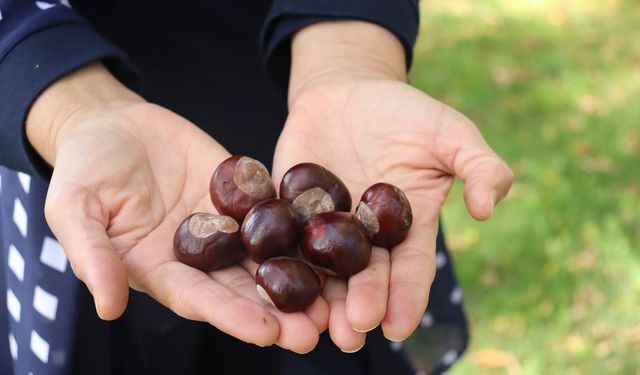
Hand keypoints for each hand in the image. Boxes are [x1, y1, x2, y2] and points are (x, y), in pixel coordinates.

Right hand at [26, 63, 327, 352]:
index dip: (232, 316)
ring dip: (298, 279)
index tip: (267, 333)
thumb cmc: (84, 168)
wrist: (113, 124)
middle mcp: (199, 257)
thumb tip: (108, 308)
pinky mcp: (242, 195)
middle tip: (316, 330)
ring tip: (334, 300)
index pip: (199, 300)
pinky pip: (273, 211)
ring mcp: (224, 226)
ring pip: (266, 258)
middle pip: (243, 289)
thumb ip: (93, 256)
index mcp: (161, 269)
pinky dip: (300, 226)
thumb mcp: (74, 209)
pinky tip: (332, 237)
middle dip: (278, 311)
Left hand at [273, 22, 513, 351]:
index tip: (399, 327)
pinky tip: (270, 283)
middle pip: (364, 278)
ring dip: (320, 300)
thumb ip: (479, 166)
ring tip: (316, 328)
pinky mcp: (287, 209)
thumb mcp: (450, 132)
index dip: (406, 296)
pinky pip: (281, 236)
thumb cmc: (405, 113)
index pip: (410, 268)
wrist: (348, 90)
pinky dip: (278, 260)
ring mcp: (325, 225)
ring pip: (323, 270)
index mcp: (407, 227)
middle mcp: (365, 236)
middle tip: (353, 332)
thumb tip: (487, 209)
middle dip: (360, 305)